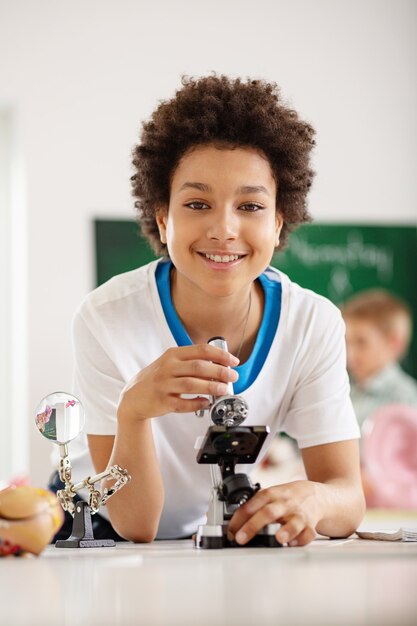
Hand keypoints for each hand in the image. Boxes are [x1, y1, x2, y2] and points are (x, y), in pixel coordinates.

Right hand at [118, 344, 238, 421]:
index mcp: (172, 355)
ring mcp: (163, 384)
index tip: (233, 361)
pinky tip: (206, 403)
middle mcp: (167, 367)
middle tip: (233, 377)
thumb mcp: (170, 363)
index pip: (201, 350)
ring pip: (191, 384)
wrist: (133, 397)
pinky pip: (183, 403)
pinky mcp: (161, 401)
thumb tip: (221, 366)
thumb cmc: (157, 379)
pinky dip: (197, 403)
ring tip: (223, 390)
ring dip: (211, 387)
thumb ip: (191, 362)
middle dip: (220, 372)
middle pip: (199, 367)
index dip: (220, 355)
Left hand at [227, 480, 322, 546]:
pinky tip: (294, 543)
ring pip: (293, 521)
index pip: (251, 505)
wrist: (315, 495)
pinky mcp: (310, 525)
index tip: (230, 532)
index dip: (238, 520)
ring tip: (279, 539)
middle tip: (241, 539)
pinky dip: (301, 540)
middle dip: (253, 526)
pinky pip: (307, 533)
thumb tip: (235, 525)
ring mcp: (298, 514)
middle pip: (268, 513)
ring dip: (287, 530)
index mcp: (270, 495)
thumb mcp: (270, 495)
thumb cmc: (288, 497)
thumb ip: (255, 507)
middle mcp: (283, 504)